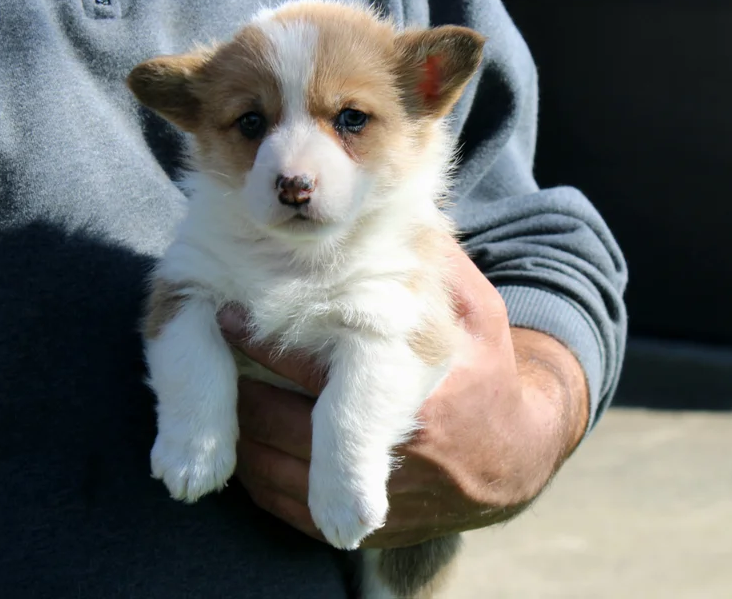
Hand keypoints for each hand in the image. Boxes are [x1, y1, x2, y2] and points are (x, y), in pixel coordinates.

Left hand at [217, 243, 589, 547]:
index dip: (259, 342)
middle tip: (214, 350)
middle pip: (281, 428)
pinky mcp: (369, 529)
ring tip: (225, 389)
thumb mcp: (473, 307)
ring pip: (275, 473)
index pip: (315, 372)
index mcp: (424, 390)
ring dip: (241, 433)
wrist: (517, 454)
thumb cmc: (485, 365)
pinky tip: (249, 436)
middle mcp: (403, 453)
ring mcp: (385, 499)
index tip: (227, 312)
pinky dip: (257, 474)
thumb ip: (432, 261)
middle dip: (239, 389)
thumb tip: (393, 202)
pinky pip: (287, 509)